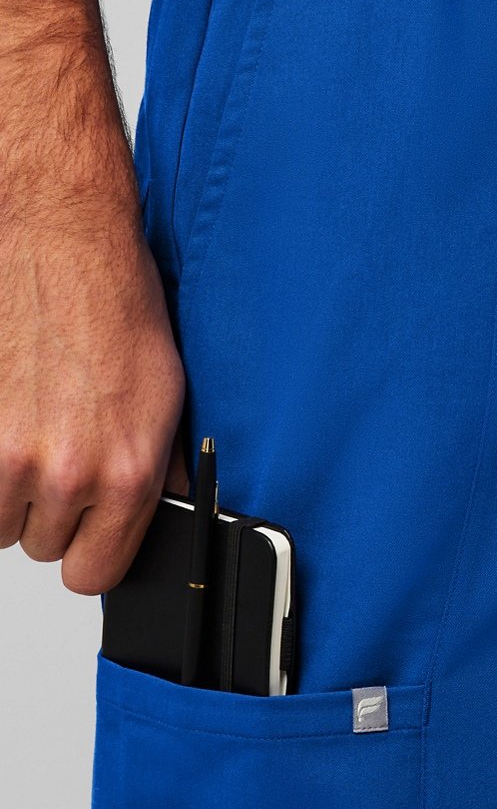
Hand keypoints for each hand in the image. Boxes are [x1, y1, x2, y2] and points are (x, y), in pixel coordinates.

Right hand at [0, 136, 186, 594]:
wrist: (56, 234)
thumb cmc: (111, 298)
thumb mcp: (167, 391)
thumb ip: (162, 465)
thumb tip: (168, 507)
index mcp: (125, 473)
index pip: (93, 574)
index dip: (88, 550)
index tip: (85, 529)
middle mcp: (63, 472)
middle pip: (39, 544)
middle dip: (46, 506)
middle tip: (57, 446)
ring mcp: (3, 453)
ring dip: (6, 486)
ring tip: (27, 424)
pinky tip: (5, 413)